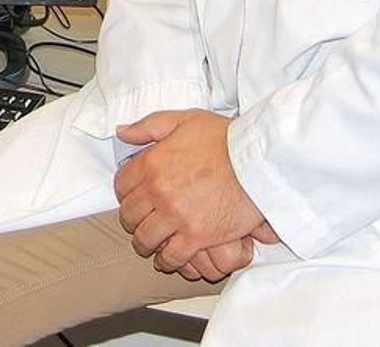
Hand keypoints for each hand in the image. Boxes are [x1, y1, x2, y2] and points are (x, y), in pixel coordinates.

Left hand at [113, 109, 266, 275]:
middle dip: (133, 219)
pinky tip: (167, 259)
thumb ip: (147, 126)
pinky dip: (166, 261)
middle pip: (129, 216)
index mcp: (152, 163)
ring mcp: (177, 216)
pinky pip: (171, 257)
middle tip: (141, 222)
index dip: (126, 193)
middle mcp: (159, 191)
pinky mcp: (197, 236)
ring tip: (151, 243)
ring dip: (146, 243)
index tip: (133, 197)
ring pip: (145, 239)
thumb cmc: (225, 139)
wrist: (257, 161)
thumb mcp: (183, 119)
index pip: (121, 185)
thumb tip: (122, 132)